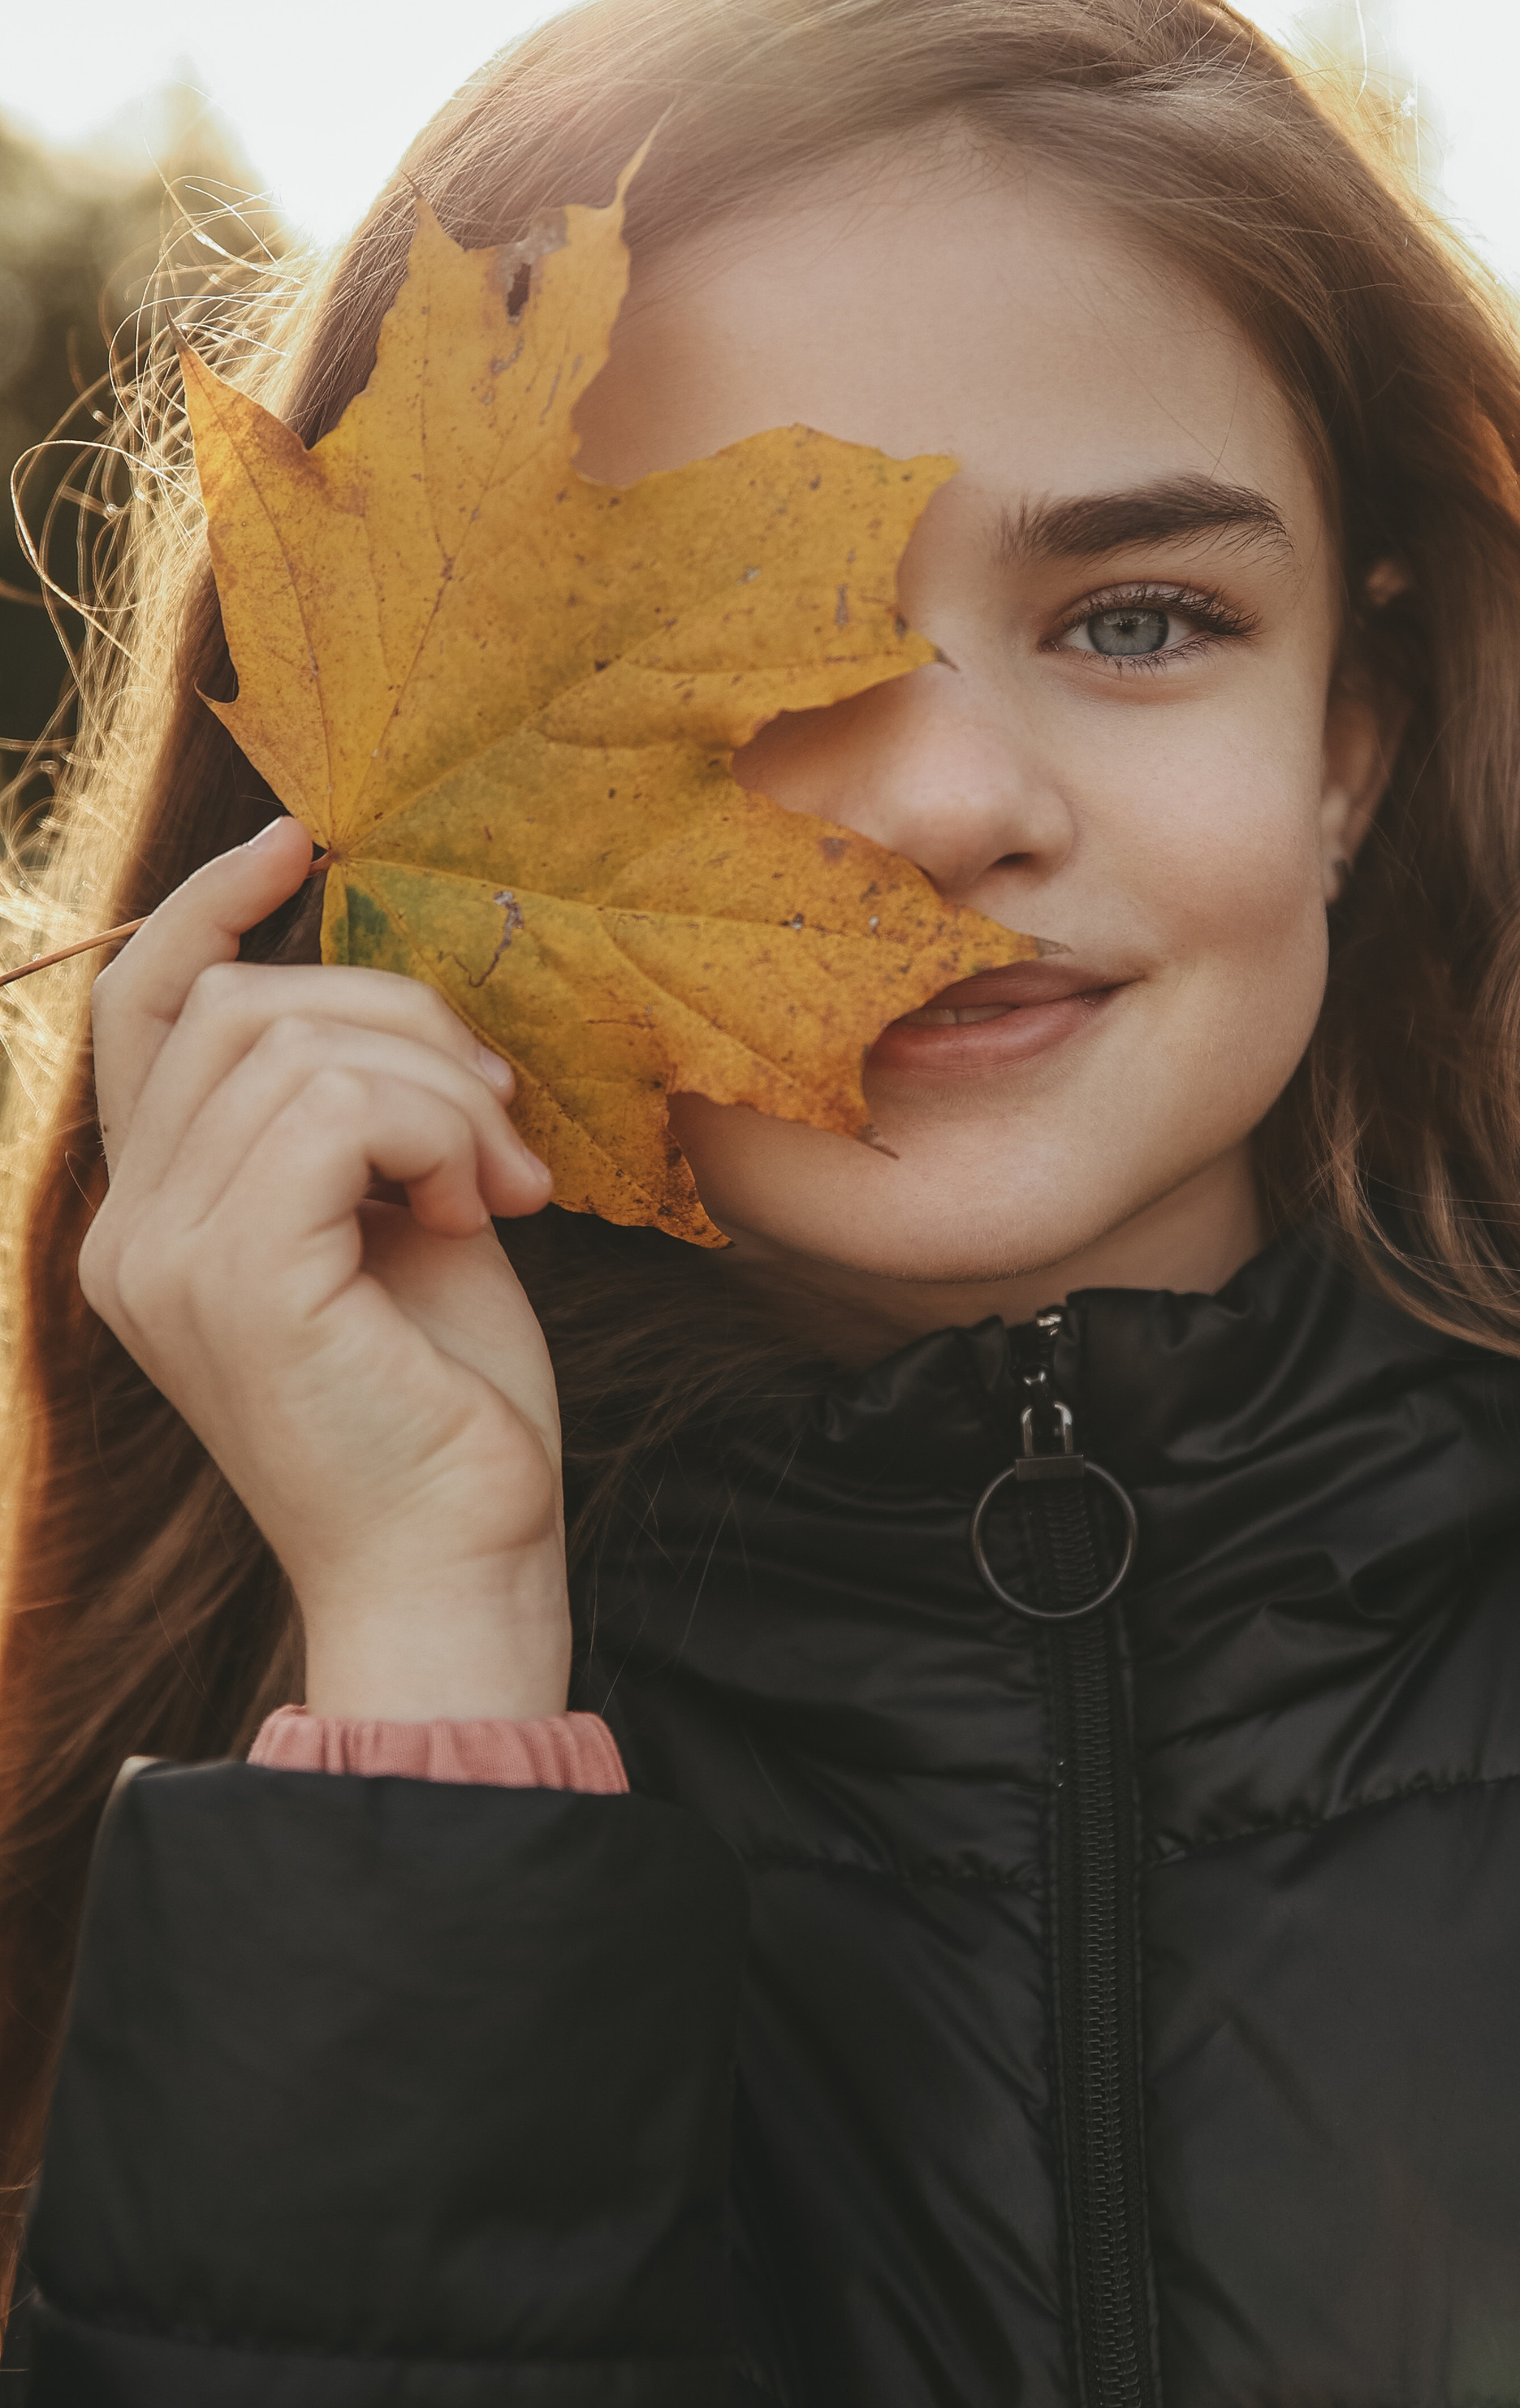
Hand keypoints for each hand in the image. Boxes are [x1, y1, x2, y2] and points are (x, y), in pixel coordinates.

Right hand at [80, 818, 568, 1720]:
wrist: (461, 1564)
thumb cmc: (449, 1409)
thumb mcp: (399, 1226)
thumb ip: (363, 1119)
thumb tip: (390, 1004)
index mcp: (155, 1219)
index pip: (142, 1012)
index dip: (208, 907)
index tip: (298, 844)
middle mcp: (129, 1234)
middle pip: (240, 1003)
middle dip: (401, 1020)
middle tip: (502, 1123)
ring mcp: (168, 1257)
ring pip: (298, 1044)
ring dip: (440, 1090)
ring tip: (501, 1183)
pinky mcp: (239, 1277)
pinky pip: (335, 1107)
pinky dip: (434, 1130)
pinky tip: (480, 1207)